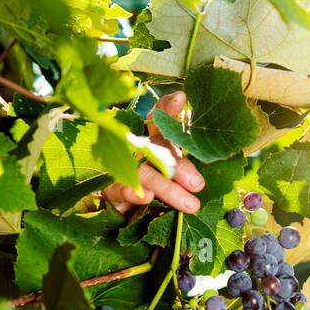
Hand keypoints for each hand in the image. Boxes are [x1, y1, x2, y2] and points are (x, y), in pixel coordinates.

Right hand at [100, 90, 203, 215]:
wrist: (124, 212)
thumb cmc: (157, 190)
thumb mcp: (173, 176)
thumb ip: (185, 171)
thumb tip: (200, 182)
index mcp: (154, 140)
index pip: (160, 119)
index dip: (168, 108)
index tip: (180, 97)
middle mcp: (137, 149)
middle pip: (157, 149)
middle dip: (178, 166)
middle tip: (198, 184)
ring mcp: (121, 168)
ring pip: (144, 173)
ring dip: (167, 188)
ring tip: (190, 204)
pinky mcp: (110, 190)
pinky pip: (119, 190)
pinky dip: (133, 193)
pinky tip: (146, 197)